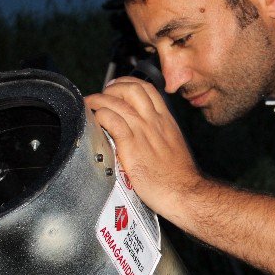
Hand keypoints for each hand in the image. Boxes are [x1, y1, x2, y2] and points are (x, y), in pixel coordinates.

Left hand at [84, 77, 201, 217]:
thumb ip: (158, 135)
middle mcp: (154, 121)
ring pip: (117, 101)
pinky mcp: (132, 145)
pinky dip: (100, 116)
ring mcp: (142, 131)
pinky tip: (95, 121)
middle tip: (102, 96)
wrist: (184, 192)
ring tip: (90, 106)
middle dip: (112, 88)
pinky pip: (112, 120)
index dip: (128, 83)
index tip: (116, 88)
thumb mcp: (173, 146)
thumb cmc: (178, 176)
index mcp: (165, 120)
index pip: (147, 89)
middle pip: (131, 88)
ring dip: (99, 100)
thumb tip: (142, 134)